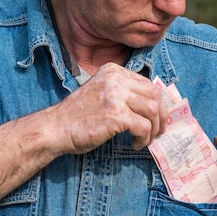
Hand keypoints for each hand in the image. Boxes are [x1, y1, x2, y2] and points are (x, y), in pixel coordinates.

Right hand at [46, 63, 167, 152]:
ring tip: (145, 140)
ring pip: (153, 110)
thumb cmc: (78, 115)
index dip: (157, 103)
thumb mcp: (101, 92)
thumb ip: (123, 91)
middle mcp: (116, 78)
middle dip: (161, 116)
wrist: (55, 128)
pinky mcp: (115, 114)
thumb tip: (153, 104)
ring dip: (153, 129)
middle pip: (154, 94)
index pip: (147, 83)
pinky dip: (144, 139)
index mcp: (113, 70)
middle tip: (157, 132)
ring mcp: (116, 95)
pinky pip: (144, 127)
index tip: (156, 118)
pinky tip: (134, 144)